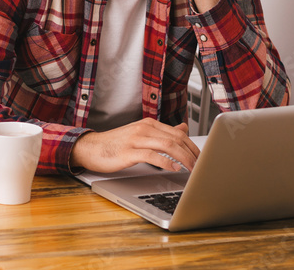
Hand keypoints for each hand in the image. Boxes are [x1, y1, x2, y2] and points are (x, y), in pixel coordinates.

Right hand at [70, 119, 199, 172]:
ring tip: (192, 168)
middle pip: (175, 139)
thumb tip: (183, 128)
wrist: (91, 148)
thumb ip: (163, 132)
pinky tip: (174, 168)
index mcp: (149, 124)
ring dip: (183, 158)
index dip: (193, 146)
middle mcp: (144, 128)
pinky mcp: (128, 152)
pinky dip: (165, 162)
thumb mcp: (142, 134)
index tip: (202, 158)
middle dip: (192, 153)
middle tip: (201, 166)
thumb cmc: (116, 144)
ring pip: (167, 145)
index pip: (178, 134)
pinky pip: (151, 155)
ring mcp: (136, 139)